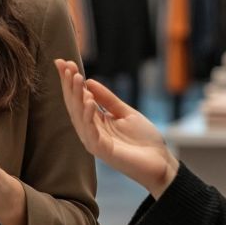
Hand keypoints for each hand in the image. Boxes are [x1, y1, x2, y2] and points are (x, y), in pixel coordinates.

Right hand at [54, 59, 178, 197]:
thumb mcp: (126, 113)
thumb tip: (89, 82)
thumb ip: (108, 100)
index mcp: (96, 121)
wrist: (161, 163)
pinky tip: (89, 101)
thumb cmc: (144, 141)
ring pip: (79, 117)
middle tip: (66, 65)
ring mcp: (95, 142)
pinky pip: (91, 133)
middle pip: (74, 105)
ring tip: (76, 78)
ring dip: (76, 97)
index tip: (63, 61)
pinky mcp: (103, 151)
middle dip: (68, 85)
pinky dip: (88, 116)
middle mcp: (91, 131)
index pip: (78, 98)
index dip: (70, 81)